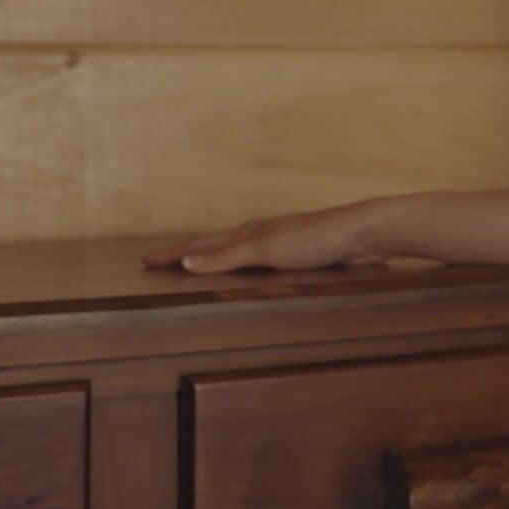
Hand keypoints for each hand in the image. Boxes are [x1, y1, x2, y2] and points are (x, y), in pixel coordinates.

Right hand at [139, 199, 392, 273]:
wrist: (363, 234)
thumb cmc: (317, 238)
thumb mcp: (266, 249)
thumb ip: (228, 257)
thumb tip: (187, 263)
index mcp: (248, 232)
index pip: (201, 245)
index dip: (173, 254)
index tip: (145, 260)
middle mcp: (261, 234)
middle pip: (215, 245)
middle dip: (187, 254)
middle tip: (161, 262)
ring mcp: (280, 244)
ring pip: (237, 253)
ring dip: (214, 260)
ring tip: (195, 268)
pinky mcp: (300, 255)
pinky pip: (260, 263)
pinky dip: (243, 268)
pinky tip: (249, 276)